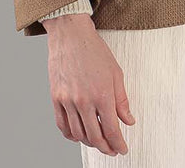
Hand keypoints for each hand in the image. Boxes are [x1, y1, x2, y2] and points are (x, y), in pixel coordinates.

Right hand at [44, 14, 135, 155]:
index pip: (111, 130)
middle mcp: (84, 101)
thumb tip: (128, 120)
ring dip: (89, 143)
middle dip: (106, 147)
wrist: (71, 35)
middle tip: (112, 150)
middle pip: (95, 136)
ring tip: (97, 142)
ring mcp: (68, 101)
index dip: (118, 144)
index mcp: (102, 94)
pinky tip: (78, 135)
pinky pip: (62, 125)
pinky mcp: (56, 98)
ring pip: (78, 134)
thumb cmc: (94, 50)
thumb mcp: (115, 73)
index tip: (122, 149)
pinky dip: (71, 135)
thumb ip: (122, 100)